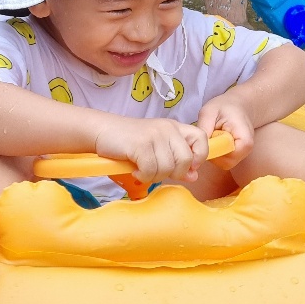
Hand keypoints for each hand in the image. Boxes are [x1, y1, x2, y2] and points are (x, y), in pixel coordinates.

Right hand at [94, 117, 209, 183]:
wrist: (102, 131)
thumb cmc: (129, 142)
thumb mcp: (156, 148)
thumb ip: (176, 160)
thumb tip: (194, 176)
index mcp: (174, 127)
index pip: (201, 139)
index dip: (199, 156)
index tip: (186, 167)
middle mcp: (167, 129)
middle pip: (186, 159)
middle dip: (173, 173)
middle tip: (157, 171)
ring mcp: (154, 135)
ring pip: (168, 168)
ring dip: (155, 176)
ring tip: (143, 170)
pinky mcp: (141, 144)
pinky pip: (151, 170)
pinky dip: (143, 176)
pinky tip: (135, 170)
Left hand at [196, 94, 255, 168]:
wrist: (238, 104)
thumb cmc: (224, 106)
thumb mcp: (210, 111)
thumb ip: (204, 127)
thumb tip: (197, 145)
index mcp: (244, 139)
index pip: (229, 157)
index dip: (214, 152)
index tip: (207, 140)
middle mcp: (247, 150)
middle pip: (226, 163)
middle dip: (212, 154)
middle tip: (207, 138)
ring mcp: (243, 154)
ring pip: (224, 163)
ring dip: (213, 154)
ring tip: (211, 137)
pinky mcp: (237, 155)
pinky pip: (224, 160)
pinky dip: (216, 153)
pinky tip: (214, 141)